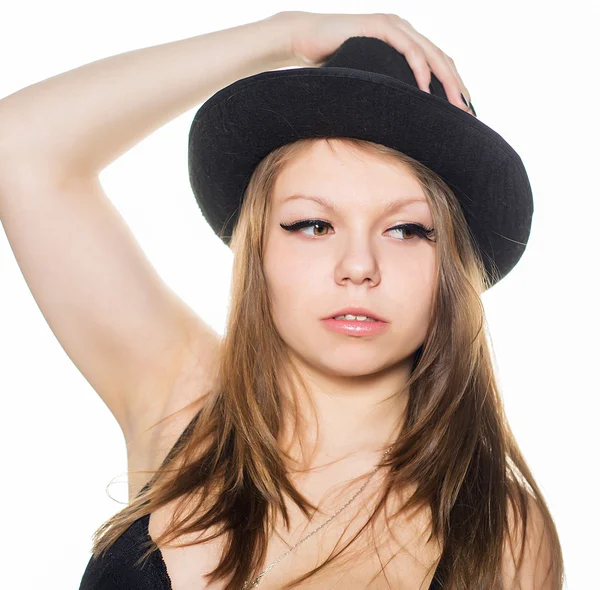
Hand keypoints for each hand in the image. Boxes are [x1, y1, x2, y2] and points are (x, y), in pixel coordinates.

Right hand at [275, 11, 472, 114]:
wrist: (304, 39)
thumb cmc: (330, 62)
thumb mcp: (364, 79)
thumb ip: (382, 90)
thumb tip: (391, 120)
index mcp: (405, 41)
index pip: (438, 65)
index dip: (453, 87)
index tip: (464, 111)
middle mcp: (405, 30)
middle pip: (442, 60)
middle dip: (458, 88)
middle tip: (469, 113)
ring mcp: (394, 26)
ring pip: (431, 54)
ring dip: (447, 82)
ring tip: (456, 105)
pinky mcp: (381, 27)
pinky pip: (408, 49)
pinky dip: (420, 69)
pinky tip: (427, 90)